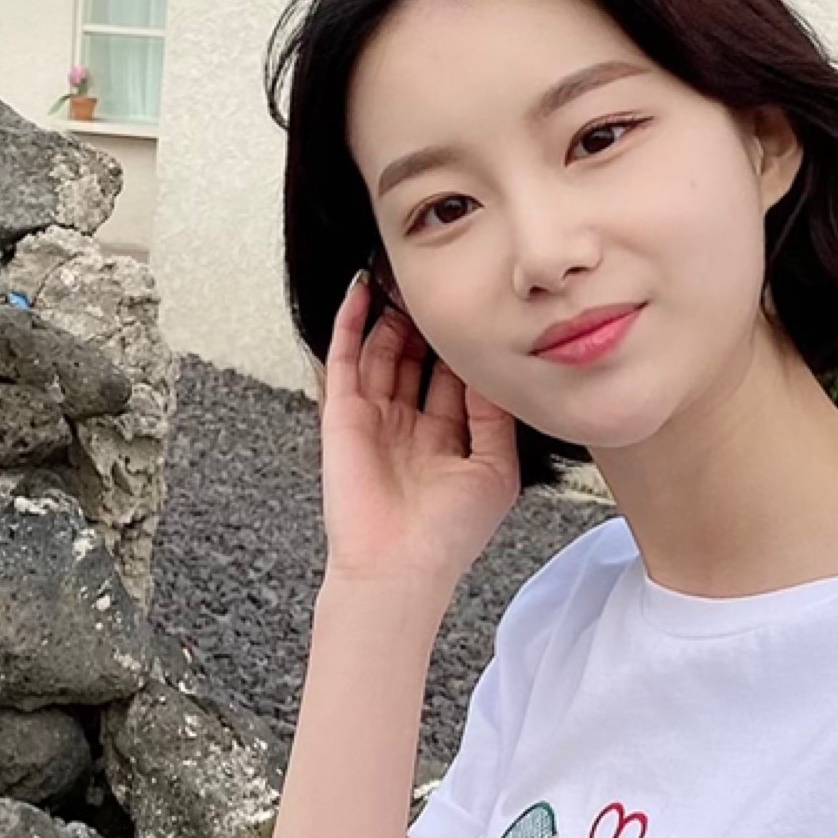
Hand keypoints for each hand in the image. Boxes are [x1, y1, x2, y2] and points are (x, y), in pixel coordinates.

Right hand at [315, 269, 520, 590]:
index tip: (479, 304)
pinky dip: (351, 323)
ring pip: (382, 351)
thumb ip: (495, 415)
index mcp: (445, 437)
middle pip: (416, 357)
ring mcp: (374, 417)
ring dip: (392, 312)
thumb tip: (494, 366)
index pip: (454, 376)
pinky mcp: (342, 414)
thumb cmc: (450, 532)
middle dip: (426, 320)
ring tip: (403, 271)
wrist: (401, 566)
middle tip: (435, 276)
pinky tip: (362, 290)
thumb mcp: (495, 467)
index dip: (463, 343)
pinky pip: (344, 358)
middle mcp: (408, 424)